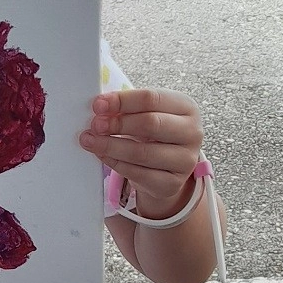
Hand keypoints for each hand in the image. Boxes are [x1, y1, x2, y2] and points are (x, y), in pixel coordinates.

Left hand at [80, 88, 202, 217]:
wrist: (168, 166)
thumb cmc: (155, 134)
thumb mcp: (147, 114)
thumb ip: (127, 109)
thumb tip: (100, 108)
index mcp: (187, 108)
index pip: (151, 98)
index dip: (122, 101)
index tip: (98, 105)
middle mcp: (192, 133)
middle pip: (150, 124)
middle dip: (117, 124)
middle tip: (95, 125)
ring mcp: (185, 160)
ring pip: (141, 153)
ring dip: (111, 146)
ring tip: (91, 141)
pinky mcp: (172, 183)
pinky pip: (137, 174)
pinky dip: (115, 164)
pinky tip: (103, 155)